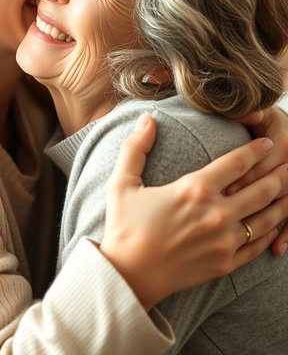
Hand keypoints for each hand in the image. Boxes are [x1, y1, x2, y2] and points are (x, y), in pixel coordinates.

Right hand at [100, 113, 287, 309]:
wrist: (129, 275)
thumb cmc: (124, 226)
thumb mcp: (122, 183)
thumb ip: (136, 147)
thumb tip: (146, 118)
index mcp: (194, 189)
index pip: (237, 163)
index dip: (256, 150)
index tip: (267, 143)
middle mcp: (216, 214)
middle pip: (262, 189)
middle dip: (280, 174)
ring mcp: (225, 241)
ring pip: (267, 218)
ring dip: (282, 201)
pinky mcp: (226, 264)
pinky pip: (259, 245)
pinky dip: (272, 232)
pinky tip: (275, 224)